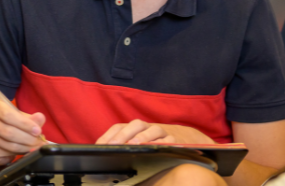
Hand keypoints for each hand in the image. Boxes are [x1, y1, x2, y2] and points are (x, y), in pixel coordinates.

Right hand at [0, 98, 45, 166]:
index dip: (24, 124)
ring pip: (8, 144)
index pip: (7, 115)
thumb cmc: (10, 121)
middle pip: (8, 131)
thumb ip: (31, 118)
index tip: (37, 131)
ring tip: (35, 146)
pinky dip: (18, 153)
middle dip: (27, 138)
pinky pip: (6, 153)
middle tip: (39, 142)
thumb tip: (40, 118)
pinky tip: (25, 150)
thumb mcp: (21, 116)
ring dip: (25, 147)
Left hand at [96, 120, 215, 144]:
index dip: (108, 135)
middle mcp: (148, 127)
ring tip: (133, 145)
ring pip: (152, 130)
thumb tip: (104, 158)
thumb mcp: (139, 144)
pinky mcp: (176, 141)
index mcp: (136, 128)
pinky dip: (163, 143)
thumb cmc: (155, 143)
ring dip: (142, 137)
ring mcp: (163, 132)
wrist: (186, 138)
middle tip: (112, 145)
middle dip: (122, 135)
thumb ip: (124, 147)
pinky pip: (170, 140)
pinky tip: (156, 149)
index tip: (98, 146)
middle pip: (135, 125)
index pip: (119, 127)